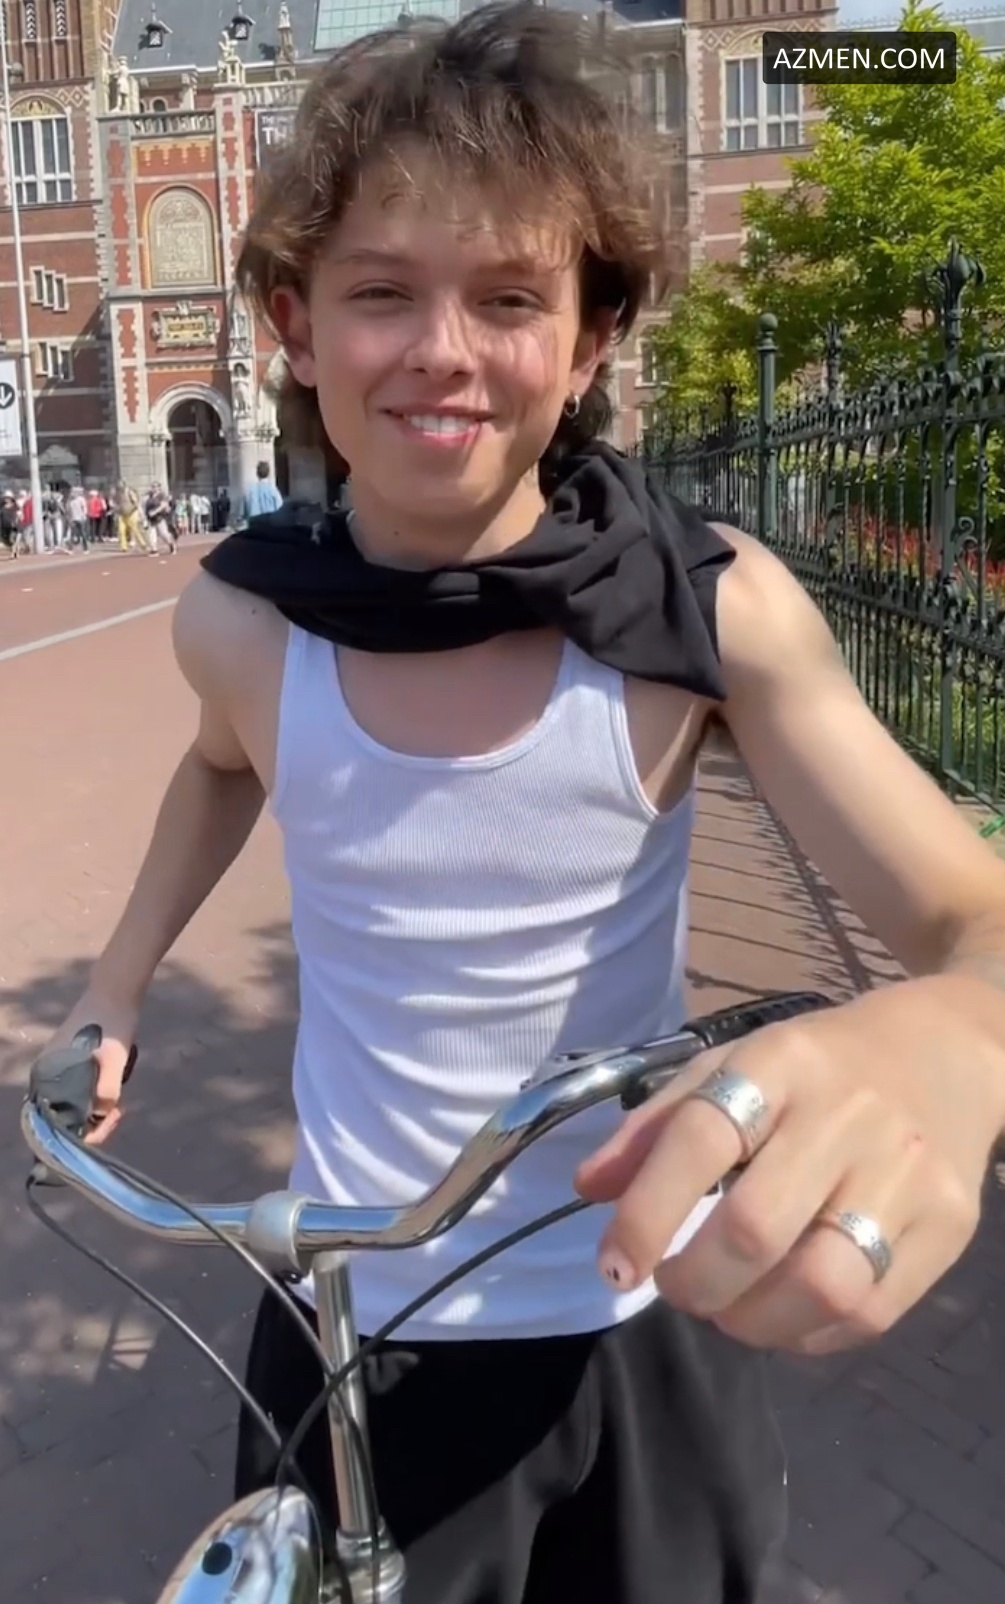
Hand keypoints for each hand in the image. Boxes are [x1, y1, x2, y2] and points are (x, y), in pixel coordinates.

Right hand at [44, 991, 138, 1145]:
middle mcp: (45, 1076)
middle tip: (121, 1110)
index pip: (58, 1123)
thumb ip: (105, 1091)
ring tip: (120, 1102)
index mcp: (46, 1076)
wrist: (116, 991)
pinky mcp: (68, 1062)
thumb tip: (100, 1117)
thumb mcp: (113, 1060)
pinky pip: (79, 1090)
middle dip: (94, 1120)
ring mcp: (56, 1068)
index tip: (114, 1117)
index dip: (87, 1129)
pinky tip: (113, 1089)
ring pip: (75, 1104)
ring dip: (97, 1108)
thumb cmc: (112, 1024)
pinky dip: (96, 1095)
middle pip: (65, 1117)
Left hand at [575, 978, 1004, 1354]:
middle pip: (755, 1229)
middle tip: (675, 1284)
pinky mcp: (949, 1226)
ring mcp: (907, 1173)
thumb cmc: (819, 1066)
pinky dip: (807, 1335)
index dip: (645, 1214)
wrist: (948, 1052)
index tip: (614, 1265)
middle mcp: (849, 1114)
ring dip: (749, 1320)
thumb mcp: (734, 1064)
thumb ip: (658, 1124)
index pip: (700, 1139)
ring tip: (725, 1308)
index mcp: (782, 1062)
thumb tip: (588, 1189)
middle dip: (694, 1282)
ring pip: (819, 1284)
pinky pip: (869, 1312)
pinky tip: (781, 1314)